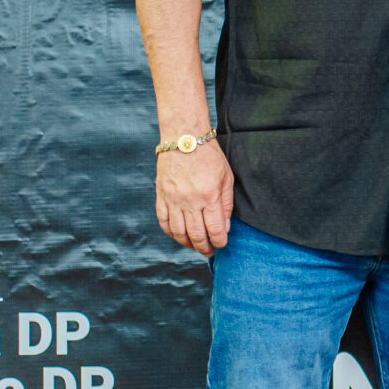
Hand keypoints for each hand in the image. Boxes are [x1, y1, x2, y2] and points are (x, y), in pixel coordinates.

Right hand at [154, 141, 232, 256]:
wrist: (184, 138)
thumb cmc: (209, 156)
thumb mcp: (226, 178)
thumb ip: (227, 204)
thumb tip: (225, 228)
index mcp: (209, 196)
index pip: (214, 230)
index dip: (219, 242)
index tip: (221, 244)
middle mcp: (190, 201)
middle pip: (196, 235)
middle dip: (204, 247)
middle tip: (209, 251)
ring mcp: (173, 199)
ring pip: (178, 232)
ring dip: (188, 243)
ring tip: (195, 246)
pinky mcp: (161, 196)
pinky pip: (164, 221)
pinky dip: (171, 232)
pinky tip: (178, 235)